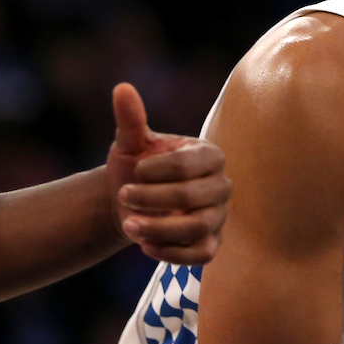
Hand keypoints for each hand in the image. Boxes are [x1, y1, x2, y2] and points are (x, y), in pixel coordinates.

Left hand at [106, 82, 230, 263]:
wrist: (131, 203)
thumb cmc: (136, 166)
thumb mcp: (131, 143)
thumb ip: (132, 119)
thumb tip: (122, 88)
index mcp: (209, 155)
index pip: (193, 163)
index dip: (159, 169)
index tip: (134, 170)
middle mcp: (221, 185)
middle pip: (195, 196)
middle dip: (153, 198)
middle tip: (123, 195)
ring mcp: (218, 216)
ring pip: (198, 227)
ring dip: (159, 228)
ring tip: (128, 225)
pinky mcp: (211, 242)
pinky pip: (203, 254)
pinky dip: (173, 253)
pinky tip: (144, 245)